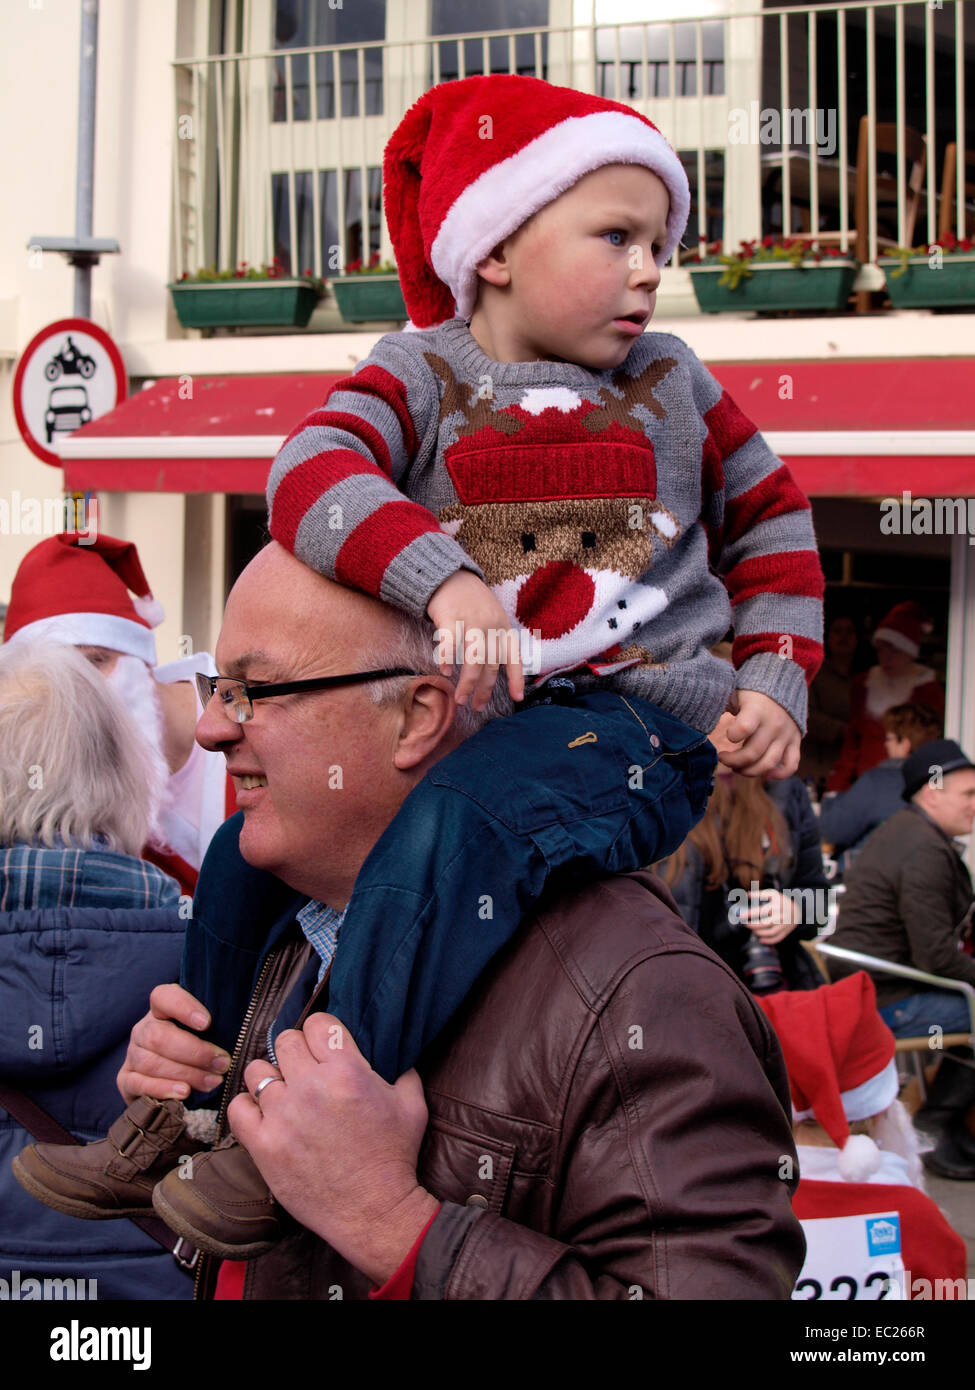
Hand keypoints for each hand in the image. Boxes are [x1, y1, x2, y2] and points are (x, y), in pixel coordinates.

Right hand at [117, 984, 229, 1105]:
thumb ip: (220, 1024)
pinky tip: (184, 1093)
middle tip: (222, 1063)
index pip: (163, 997)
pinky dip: (163, 1089)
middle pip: (159, 1035)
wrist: (176, 1084)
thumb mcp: (209, 1033)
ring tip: (213, 1082)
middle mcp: (143, 1029)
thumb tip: (247, 1027)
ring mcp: (133, 1054)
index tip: (207, 1022)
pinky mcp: (126, 1080)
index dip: (183, 1007)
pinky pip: (139, 1084)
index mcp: (161, 1010)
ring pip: (152, 1062)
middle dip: (195, 1052)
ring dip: (186, 1073)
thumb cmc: (199, 1050)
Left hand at [229, 1015, 439, 1286]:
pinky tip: (265, 1115)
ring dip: (271, 1078)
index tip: (324, 1045)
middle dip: (297, 1051)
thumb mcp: (412, 1105)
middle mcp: (311, 1087)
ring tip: (284, 1093)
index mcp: (347, 1071)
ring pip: (258, 1070)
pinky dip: (249, 1107)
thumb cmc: (394, 1157)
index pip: (317, 1022)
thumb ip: (401, 1069)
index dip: (321, 1031)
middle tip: (305, 1070)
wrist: (373, 1212)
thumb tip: (391, 1048)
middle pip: (285, 1041)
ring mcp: (283, 1116)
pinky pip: (238, 1107)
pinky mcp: (264, 1145)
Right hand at [427, 570, 524, 709]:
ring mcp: (471, 621)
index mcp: (503, 628)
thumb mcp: (493, 618)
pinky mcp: (450, 616)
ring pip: (473, 659)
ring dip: (468, 683)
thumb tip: (495, 672)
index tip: (517, 698)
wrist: (451, 577)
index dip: (517, 678)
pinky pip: (450, 643)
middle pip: (491, 664)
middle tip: (477, 707)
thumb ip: (496, 641)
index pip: (514, 657)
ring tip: (460, 699)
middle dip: (485, 690)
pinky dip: (448, 658)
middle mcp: (491, 626)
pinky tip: (445, 672)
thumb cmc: (472, 603)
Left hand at [716, 690, 800, 779]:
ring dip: (749, 772)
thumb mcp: (735, 693)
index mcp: (757, 709)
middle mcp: (773, 724)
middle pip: (753, 753)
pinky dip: (779, 774)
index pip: (744, 728)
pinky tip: (764, 774)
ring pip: (769, 764)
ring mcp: (786, 735)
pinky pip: (791, 765)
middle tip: (723, 758)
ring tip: (737, 768)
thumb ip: (720, 705)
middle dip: (733, 762)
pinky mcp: (795, 742)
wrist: (783, 685)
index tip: (727, 734)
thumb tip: (699, 718)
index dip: (732, 735)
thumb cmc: (751, 693)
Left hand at [740, 888, 798, 943]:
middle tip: (745, 924)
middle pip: (766, 923)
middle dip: (753, 925)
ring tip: (752, 930)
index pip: (762, 910)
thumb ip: (760, 894)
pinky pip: (777, 938)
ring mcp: (785, 925)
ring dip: (759, 933)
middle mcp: (781, 916)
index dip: (750, 914)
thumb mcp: (773, 894)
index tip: (741, 916)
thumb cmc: (781, 901)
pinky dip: (768, 941)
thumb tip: (748, 894)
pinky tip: (760, 940)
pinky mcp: (786, 931)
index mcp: (777, 905)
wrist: (798, 909)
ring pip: (771, 932)